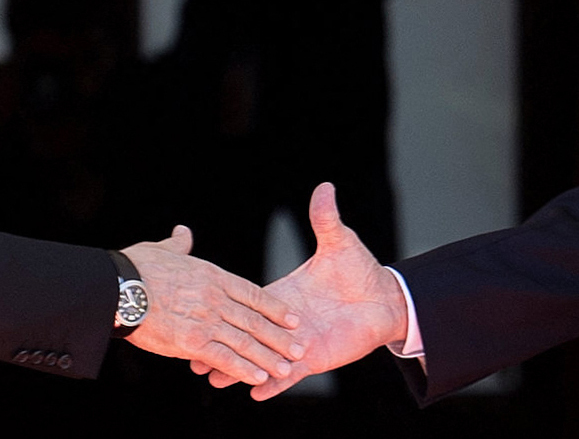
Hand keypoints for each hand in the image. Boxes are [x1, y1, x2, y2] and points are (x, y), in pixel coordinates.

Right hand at [122, 225, 304, 386]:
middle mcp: (215, 298)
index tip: (291, 318)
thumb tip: (184, 232)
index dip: (274, 307)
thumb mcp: (163, 249)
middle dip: (279, 337)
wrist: (118, 287)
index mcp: (212, 276)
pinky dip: (243, 369)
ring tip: (287, 368)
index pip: (252, 293)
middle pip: (255, 320)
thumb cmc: (136, 267)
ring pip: (245, 341)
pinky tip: (258, 378)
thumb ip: (179, 244)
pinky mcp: (192, 342)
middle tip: (300, 348)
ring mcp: (206, 320)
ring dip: (268, 357)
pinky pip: (224, 358)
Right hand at [194, 182, 408, 399]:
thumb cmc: (359, 270)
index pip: (248, 302)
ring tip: (214, 378)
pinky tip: (257, 392)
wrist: (385, 299)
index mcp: (283, 293)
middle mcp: (285, 321)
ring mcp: (297, 343)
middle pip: (245, 334)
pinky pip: (290, 376)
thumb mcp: (339, 243)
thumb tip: (325, 186)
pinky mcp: (314, 360)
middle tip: (193, 353)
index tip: (199, 309)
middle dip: (220, 343)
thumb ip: (325, 219)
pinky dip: (274, 384)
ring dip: (239, 369)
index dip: (224, 308)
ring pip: (261, 358)